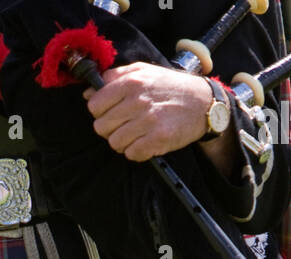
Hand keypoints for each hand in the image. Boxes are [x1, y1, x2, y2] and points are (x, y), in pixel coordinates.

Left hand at [84, 63, 214, 159]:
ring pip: (115, 143)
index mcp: (131, 82)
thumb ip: (114, 78)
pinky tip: (146, 142)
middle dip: (111, 129)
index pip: (94, 105)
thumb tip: (88, 92)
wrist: (202, 102)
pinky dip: (137, 152)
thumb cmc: (169, 87)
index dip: (100, 112)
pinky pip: (132, 154)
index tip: (112, 112)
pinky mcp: (158, 138)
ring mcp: (148, 120)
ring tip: (137, 134)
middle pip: (101, 127)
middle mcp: (138, 100)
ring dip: (123, 142)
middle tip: (125, 125)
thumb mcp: (142, 71)